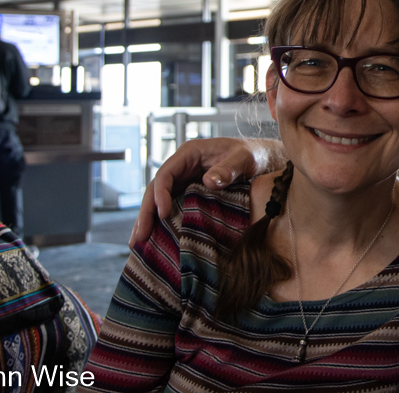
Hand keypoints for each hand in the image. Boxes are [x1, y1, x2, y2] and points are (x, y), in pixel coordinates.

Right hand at [130, 137, 284, 245]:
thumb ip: (228, 169)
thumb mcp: (242, 159)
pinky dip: (162, 223)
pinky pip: (171, 207)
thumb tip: (208, 181)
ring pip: (159, 200)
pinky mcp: (189, 193)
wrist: (260, 159)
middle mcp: (182, 167)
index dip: (160, 193)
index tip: (162, 214)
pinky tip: (156, 240)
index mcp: (189, 153)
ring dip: (148, 220)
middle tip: (138, 237)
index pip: (166, 173)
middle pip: (156, 189)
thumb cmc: (251, 155)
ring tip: (137, 244)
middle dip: (146, 213)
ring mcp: (184, 180)